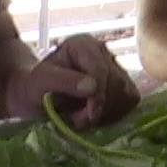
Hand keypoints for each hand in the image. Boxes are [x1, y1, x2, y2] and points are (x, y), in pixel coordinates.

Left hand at [6, 34, 139, 127]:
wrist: (38, 97)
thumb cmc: (36, 87)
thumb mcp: (41, 82)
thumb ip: (63, 81)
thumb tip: (92, 86)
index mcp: (83, 44)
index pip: (100, 69)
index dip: (98, 95)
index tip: (90, 116)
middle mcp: (103, 52)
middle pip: (116, 82)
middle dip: (100, 107)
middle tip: (78, 121)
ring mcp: (115, 67)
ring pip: (126, 93)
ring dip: (107, 113)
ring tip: (83, 119)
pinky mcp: (123, 84)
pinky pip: (130, 101)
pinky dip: (115, 114)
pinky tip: (96, 118)